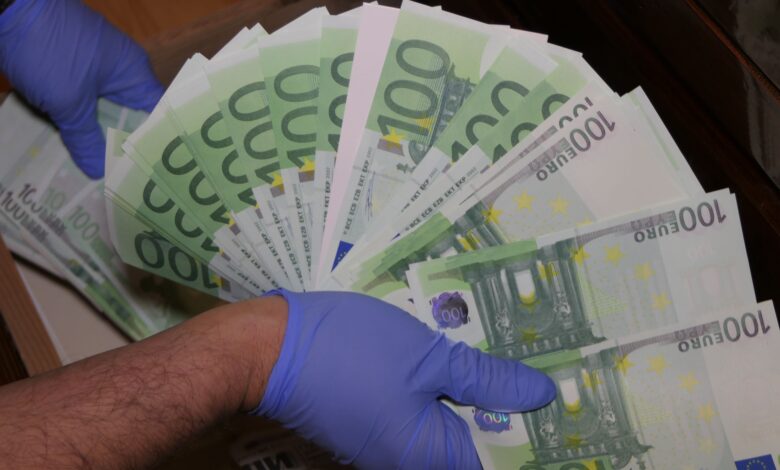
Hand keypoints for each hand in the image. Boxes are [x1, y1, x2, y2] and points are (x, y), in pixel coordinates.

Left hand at [0, 0, 162, 178]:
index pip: (157, 114)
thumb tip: (99, 173)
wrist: (6, 7)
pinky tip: (76, 145)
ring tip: (101, 171)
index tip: (152, 174)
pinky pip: (84, 100)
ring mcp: (95, 64)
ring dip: (98, 135)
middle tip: (124, 181)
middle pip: (130, 115)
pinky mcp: (72, 64)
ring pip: (104, 109)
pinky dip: (80, 121)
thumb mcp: (67, 102)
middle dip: (123, 146)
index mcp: (134, 72)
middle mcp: (121, 68)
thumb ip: (85, 139)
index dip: (155, 144)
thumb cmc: (49, 51)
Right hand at [255, 290, 555, 468]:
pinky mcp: (375, 423)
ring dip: (478, 397)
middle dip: (509, 410)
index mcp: (432, 458)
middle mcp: (412, 462)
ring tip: (510, 360)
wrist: (270, 348)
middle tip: (542, 369)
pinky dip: (446, 392)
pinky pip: (424, 415)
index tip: (570, 408)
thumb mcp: (428, 357)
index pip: (500, 461)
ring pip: (450, 426)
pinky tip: (460, 360)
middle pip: (476, 445)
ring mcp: (390, 445)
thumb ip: (486, 379)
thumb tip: (542, 396)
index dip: (535, 437)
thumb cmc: (352, 351)